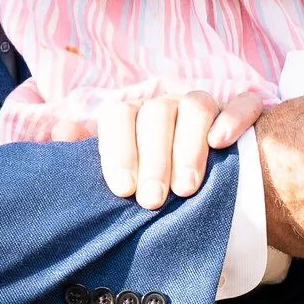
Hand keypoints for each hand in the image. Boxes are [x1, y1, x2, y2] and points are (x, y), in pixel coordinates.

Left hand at [72, 88, 264, 209]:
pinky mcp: (242, 112)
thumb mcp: (117, 174)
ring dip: (189, 146)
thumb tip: (61, 131)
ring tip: (186, 188)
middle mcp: (167, 105)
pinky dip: (233, 117)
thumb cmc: (148, 183)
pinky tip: (221, 142)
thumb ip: (86, 155)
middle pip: (156, 114)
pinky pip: (242, 102)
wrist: (204, 189)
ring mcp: (205, 105)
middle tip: (152, 201)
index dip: (118, 151)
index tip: (123, 190)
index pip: (119, 117)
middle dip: (153, 160)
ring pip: (195, 107)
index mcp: (133, 116)